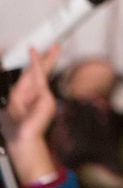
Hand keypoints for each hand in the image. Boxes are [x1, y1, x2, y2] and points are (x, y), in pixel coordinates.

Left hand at [0, 45, 60, 185]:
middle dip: (45, 59)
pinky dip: (36, 64)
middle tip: (52, 48)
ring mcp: (42, 95)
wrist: (22, 139)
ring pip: (40, 73)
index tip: (33, 52)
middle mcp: (34, 94)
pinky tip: (34, 55)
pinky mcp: (45, 96)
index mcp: (23, 96)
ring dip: (46, 59)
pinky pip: (39, 77)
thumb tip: (2, 69)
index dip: (32, 63)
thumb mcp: (4, 105)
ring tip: (53, 48)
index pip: (29, 76)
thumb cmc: (13, 128)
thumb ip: (7, 90)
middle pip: (39, 73)